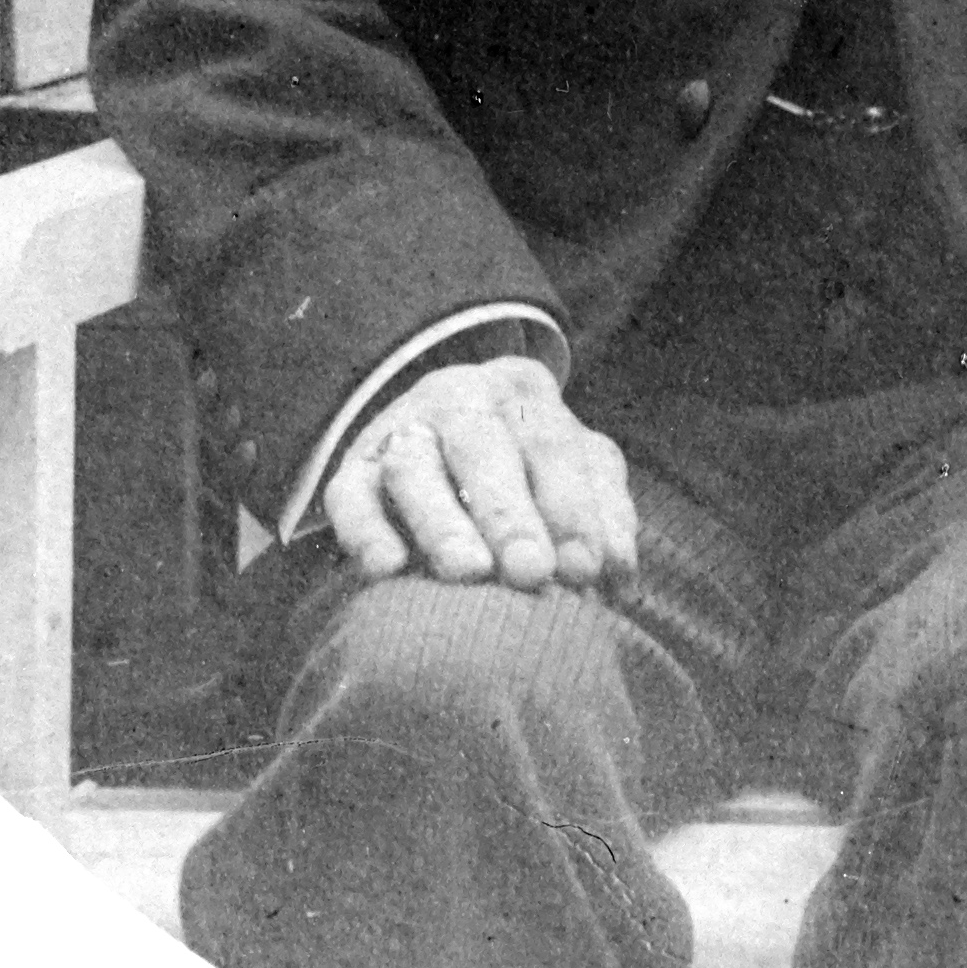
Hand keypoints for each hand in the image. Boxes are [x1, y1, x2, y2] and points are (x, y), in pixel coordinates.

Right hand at [327, 352, 638, 597]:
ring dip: (443, 523)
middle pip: (483, 450)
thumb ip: (601, 511)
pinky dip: (364, 532)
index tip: (586, 568)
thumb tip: (617, 570)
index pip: (552, 446)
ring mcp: (398, 431)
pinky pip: (349, 498)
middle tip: (532, 573)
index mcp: (523, 395)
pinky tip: (386, 569)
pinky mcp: (351, 472)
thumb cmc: (527, 471)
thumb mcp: (572, 471)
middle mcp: (458, 400)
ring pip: (414, 469)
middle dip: (511, 516)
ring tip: (469, 572)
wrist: (441, 439)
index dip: (572, 507)